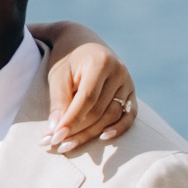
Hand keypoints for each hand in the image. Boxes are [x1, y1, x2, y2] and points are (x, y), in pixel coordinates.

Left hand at [42, 26, 137, 153]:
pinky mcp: (131, 92)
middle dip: (77, 130)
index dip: (72, 120)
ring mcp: (128, 82)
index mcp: (100, 62)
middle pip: (99, 110)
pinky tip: (103, 138)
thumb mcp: (58, 75)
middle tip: (56, 144)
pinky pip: (129, 115)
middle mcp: (119, 71)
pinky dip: (118, 128)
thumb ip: (59, 100)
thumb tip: (57, 129)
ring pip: (111, 116)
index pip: (87, 98)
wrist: (82, 42)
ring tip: (69, 144)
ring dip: (90, 133)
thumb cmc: (66, 59)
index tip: (55, 137)